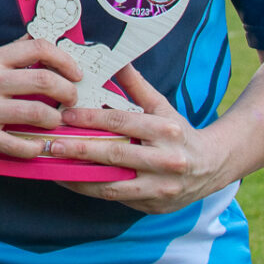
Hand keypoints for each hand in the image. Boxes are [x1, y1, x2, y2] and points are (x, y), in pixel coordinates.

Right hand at [0, 36, 82, 159]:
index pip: (37, 47)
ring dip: (55, 121)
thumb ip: (9, 55)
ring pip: (38, 114)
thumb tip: (39, 41)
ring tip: (55, 124)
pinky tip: (37, 145)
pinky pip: (19, 145)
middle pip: (44, 81)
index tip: (75, 73)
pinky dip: (35, 147)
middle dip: (68, 93)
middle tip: (71, 101)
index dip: (64, 59)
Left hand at [46, 63, 233, 213]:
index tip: (65, 115)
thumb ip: (136, 86)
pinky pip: (116, 198)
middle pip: (115, 154)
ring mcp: (161, 186)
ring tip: (53, 166)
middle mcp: (166, 159)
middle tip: (51, 144)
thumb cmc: (179, 132)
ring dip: (80, 176)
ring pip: (113, 184)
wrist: (213, 165)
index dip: (91, 119)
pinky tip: (71, 181)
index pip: (122, 122)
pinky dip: (91, 190)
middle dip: (79, 149)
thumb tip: (115, 59)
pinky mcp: (154, 205)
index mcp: (166, 129)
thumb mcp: (161, 106)